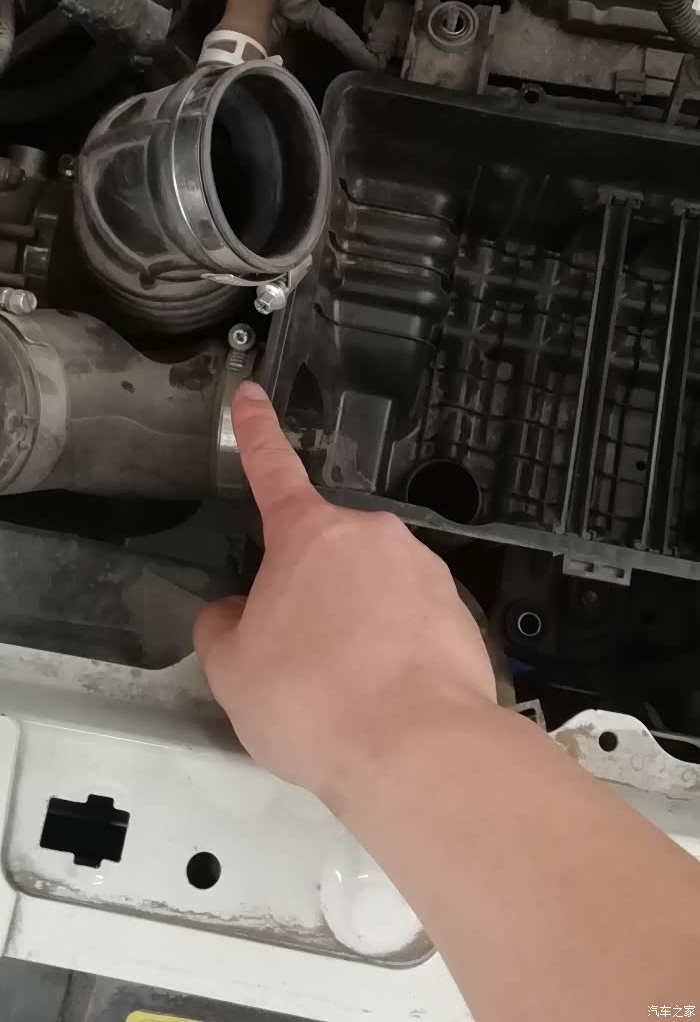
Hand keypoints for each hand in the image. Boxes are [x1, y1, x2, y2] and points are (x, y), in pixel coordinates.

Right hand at [194, 382, 495, 810]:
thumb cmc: (312, 699)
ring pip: (371, 592)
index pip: (272, 470)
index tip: (252, 394)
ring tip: (343, 695)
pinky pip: (411, 625)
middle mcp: (372, 537)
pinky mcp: (461, 615)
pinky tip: (384, 702)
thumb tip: (233, 614)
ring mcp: (424, 572)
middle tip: (295, 661)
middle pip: (325, 555)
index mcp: (310, 535)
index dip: (256, 433)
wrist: (418, 748)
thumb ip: (222, 629)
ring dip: (353, 629)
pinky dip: (393, 654)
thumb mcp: (232, 670)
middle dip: (307, 596)